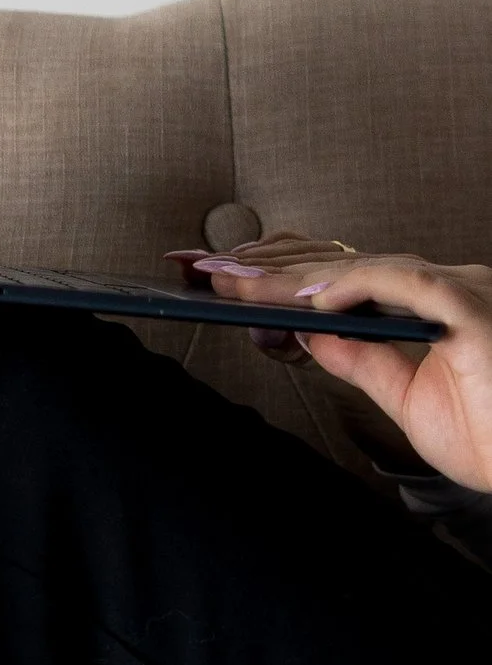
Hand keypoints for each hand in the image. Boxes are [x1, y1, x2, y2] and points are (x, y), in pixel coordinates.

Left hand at [177, 238, 491, 495]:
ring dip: (291, 275)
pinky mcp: (471, 307)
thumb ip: (360, 359)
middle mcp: (447, 287)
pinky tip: (307, 299)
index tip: (218, 277)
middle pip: (342, 265)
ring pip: (361, 267)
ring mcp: (461, 291)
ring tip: (232, 281)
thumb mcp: (406, 398)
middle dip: (268, 267)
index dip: (280, 274)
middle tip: (199, 268)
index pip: (343, 276)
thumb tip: (307, 331)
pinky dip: (352, 284)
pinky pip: (405, 281)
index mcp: (431, 305)